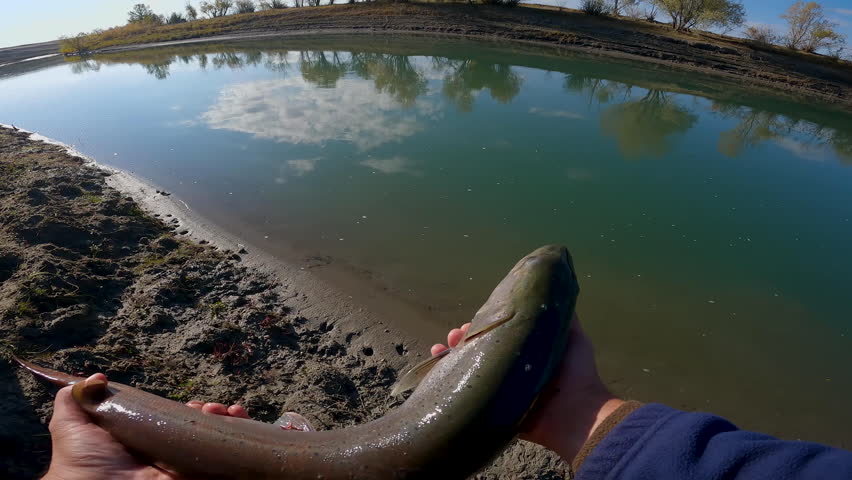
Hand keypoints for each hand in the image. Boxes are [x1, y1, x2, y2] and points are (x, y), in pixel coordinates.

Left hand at [43, 373, 248, 479]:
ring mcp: (183, 464)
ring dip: (226, 420)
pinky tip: (236, 420)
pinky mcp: (196, 474)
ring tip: (224, 412)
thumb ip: (76, 399)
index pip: (176, 420)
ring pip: (216, 438)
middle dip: (213, 412)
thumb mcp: (71, 425)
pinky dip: (238, 436)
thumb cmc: (83, 461)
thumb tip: (97, 376)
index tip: (195, 402)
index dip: (190, 408)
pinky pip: (224, 459)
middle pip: (201, 427)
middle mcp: (167, 450)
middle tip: (211, 407)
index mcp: (146, 438)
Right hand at [431, 313, 622, 462]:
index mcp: (525, 352)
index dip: (482, 325)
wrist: (575, 414)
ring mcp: (499, 390)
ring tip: (442, 348)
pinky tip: (437, 365)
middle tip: (455, 334)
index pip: (496, 334)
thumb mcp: (572, 335)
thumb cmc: (575, 372)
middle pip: (478, 349)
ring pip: (467, 369)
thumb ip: (563, 315)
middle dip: (462, 339)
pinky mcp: (492, 410)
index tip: (471, 320)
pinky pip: (464, 394)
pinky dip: (446, 380)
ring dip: (451, 356)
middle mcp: (510, 369)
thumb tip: (553, 286)